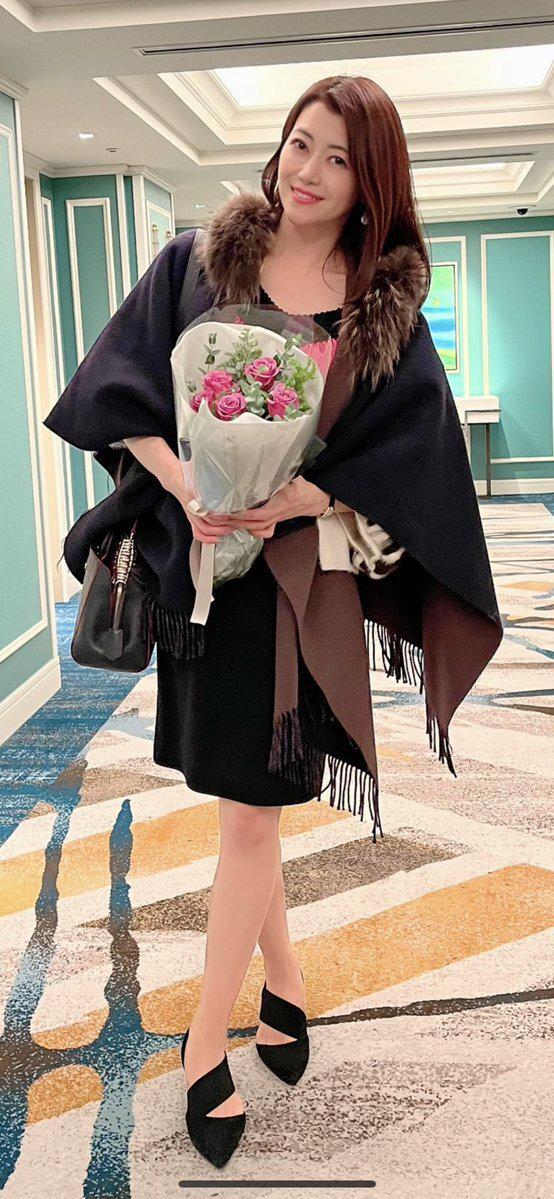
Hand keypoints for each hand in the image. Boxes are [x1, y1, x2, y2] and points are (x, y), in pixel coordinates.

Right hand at [163, 456, 236, 543]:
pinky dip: (206, 538)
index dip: (223, 513)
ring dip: (219, 531)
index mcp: (194, 493)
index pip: (210, 508)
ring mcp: (192, 514)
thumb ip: (212, 473)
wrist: (175, 478)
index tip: (233, 513)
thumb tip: (228, 471)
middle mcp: (193, 505)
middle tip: (237, 521)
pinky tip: (216, 539)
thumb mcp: (200, 470)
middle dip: (225, 523)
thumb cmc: (188, 474)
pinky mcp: (191, 518)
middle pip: (210, 520)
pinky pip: (197, 532)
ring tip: (230, 529)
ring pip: (205, 528)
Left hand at [209, 477, 331, 539]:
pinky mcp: (274, 521)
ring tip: (223, 519)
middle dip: (234, 521)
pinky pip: (261, 531)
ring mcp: (275, 520)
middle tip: (218, 515)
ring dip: (238, 525)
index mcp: (281, 503)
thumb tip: (262, 464)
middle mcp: (277, 514)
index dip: (242, 514)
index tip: (229, 510)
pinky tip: (240, 525)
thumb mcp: (291, 477)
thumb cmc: (304, 488)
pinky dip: (249, 530)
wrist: (316, 499)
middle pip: (252, 523)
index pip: (258, 513)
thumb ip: (276, 473)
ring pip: (255, 528)